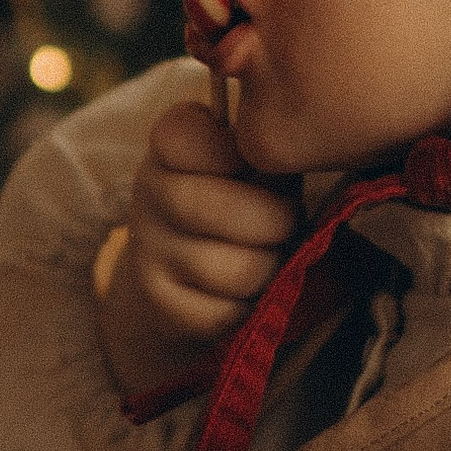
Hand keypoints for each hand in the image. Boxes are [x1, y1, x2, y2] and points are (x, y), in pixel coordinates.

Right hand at [93, 96, 299, 400]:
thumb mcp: (251, 158)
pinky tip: (246, 290)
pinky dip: (251, 307)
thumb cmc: (240, 195)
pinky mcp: (159, 303)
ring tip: (269, 255)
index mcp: (172, 143)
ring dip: (270, 267)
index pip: (192, 137)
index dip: (240, 153)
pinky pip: (228, 313)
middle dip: (279, 222)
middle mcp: (148, 192)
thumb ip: (270, 149)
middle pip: (231, 212)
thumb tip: (303, 158)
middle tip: (286, 223)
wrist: (183, 267)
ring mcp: (148, 250)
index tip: (252, 165)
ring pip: (240, 269)